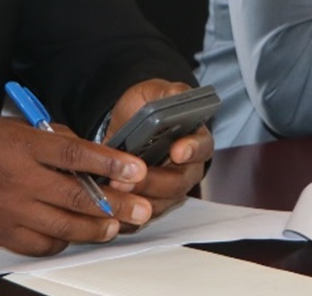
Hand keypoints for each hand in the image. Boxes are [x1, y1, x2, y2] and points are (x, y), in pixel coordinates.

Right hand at [0, 114, 151, 255]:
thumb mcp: (2, 125)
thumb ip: (42, 137)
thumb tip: (77, 147)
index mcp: (21, 145)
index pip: (76, 154)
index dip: (111, 163)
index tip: (137, 169)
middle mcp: (18, 179)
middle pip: (78, 196)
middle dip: (117, 204)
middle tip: (141, 209)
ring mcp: (9, 210)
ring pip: (64, 225)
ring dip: (95, 228)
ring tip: (115, 226)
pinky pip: (40, 243)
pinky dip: (61, 240)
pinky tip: (72, 234)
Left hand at [102, 80, 213, 221]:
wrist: (126, 128)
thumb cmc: (145, 110)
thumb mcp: (154, 93)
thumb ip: (166, 92)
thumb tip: (175, 94)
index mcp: (196, 140)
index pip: (202, 147)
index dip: (192, 149)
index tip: (177, 149)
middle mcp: (188, 169)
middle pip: (178, 182)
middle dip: (153, 181)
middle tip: (129, 178)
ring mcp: (170, 191)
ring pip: (160, 204)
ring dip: (137, 200)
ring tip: (114, 189)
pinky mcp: (151, 205)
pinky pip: (142, 217)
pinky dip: (125, 215)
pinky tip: (109, 207)